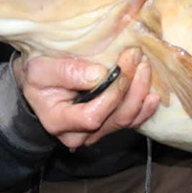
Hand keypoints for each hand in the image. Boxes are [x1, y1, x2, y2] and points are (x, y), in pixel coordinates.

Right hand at [13, 47, 159, 149]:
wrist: (39, 85)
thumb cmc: (38, 76)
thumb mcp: (42, 69)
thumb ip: (68, 72)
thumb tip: (99, 74)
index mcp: (59, 121)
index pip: (93, 116)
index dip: (113, 94)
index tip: (123, 63)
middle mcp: (79, 134)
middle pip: (116, 119)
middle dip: (132, 88)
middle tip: (138, 58)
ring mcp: (96, 132)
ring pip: (126, 120)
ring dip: (140, 93)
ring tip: (145, 67)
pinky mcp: (108, 124)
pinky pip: (131, 121)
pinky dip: (144, 108)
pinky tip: (153, 94)